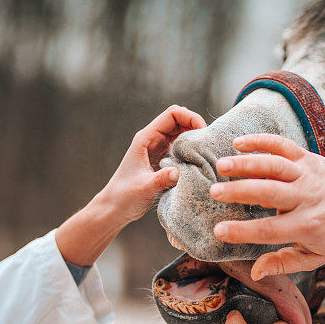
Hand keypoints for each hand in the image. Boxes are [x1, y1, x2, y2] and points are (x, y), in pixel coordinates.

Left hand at [56, 105, 205, 265]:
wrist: (115, 208)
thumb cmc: (124, 197)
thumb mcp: (143, 189)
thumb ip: (160, 180)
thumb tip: (177, 172)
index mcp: (146, 139)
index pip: (172, 114)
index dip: (190, 117)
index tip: (203, 132)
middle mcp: (153, 140)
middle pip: (179, 120)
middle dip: (196, 126)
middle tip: (209, 142)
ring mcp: (158, 149)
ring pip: (182, 133)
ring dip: (195, 138)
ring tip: (207, 151)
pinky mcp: (163, 160)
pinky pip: (181, 148)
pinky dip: (192, 150)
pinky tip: (199, 161)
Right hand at [210, 133, 324, 279]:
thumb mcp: (315, 256)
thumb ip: (284, 263)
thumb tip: (255, 273)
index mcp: (307, 226)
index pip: (270, 230)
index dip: (243, 231)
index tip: (219, 231)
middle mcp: (307, 198)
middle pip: (270, 192)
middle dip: (240, 192)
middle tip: (214, 192)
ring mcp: (307, 175)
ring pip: (275, 165)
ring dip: (247, 163)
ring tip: (221, 165)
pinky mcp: (307, 157)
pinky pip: (283, 145)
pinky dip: (262, 141)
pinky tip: (239, 143)